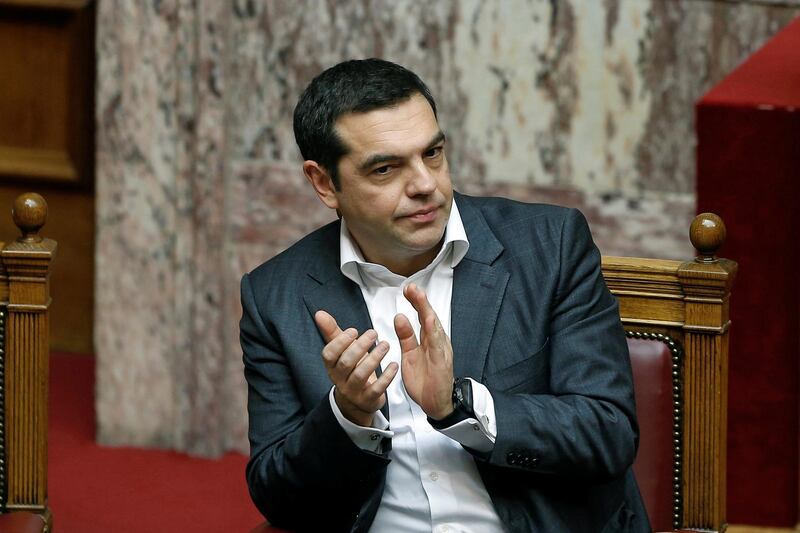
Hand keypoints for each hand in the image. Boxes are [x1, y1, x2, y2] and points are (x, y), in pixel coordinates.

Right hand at [315, 310, 397, 426]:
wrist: (357, 400)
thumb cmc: (351, 370)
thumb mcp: (341, 351)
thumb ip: (332, 332)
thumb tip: (319, 313)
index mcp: (332, 365)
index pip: (329, 354)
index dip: (340, 342)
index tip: (354, 330)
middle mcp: (340, 379)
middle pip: (346, 363)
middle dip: (360, 346)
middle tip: (373, 333)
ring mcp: (354, 391)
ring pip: (361, 375)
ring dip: (374, 358)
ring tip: (385, 345)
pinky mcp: (368, 399)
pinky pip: (377, 389)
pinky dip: (386, 376)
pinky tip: (394, 364)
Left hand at [395, 283, 453, 419]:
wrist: (435, 403)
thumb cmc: (424, 379)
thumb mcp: (410, 354)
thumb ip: (406, 336)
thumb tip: (399, 316)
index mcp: (429, 339)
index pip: (422, 316)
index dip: (416, 302)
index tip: (407, 289)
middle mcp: (437, 342)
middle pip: (429, 317)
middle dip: (421, 301)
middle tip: (412, 287)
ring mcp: (441, 351)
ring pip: (434, 327)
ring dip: (426, 311)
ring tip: (419, 297)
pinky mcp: (441, 363)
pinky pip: (437, 345)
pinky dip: (433, 332)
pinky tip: (428, 320)